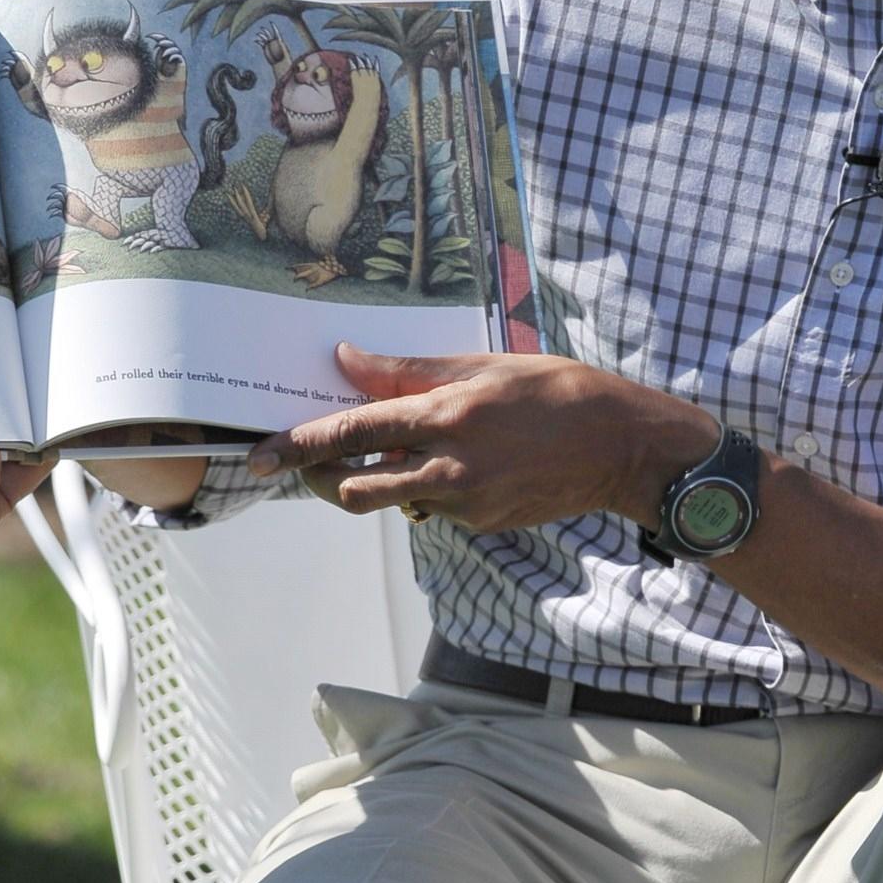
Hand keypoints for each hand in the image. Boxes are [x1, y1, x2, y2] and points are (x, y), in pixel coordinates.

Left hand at [248, 345, 717, 533]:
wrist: (621, 446)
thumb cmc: (555, 392)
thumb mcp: (482, 366)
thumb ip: (409, 370)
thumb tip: (347, 359)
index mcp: (445, 415)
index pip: (352, 432)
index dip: (300, 445)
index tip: (261, 456)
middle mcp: (449, 466)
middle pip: (356, 487)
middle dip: (325, 478)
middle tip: (315, 463)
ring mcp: (465, 503)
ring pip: (393, 501)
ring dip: (378, 483)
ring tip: (398, 455)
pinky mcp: (481, 524)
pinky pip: (433, 509)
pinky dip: (430, 489)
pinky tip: (467, 465)